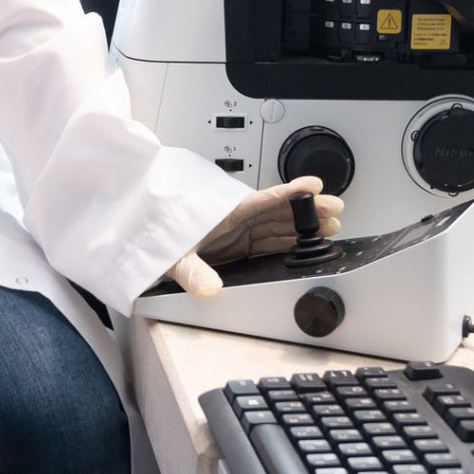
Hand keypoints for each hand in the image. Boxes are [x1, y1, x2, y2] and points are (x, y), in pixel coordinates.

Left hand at [162, 177, 345, 295]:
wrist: (138, 245)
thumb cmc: (154, 239)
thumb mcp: (171, 256)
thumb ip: (191, 271)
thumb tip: (209, 287)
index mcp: (225, 213)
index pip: (265, 200)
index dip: (291, 193)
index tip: (314, 186)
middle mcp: (236, 221)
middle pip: (280, 212)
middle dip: (309, 210)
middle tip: (335, 209)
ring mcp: (239, 233)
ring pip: (280, 225)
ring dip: (304, 225)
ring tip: (331, 225)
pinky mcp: (238, 247)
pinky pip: (270, 241)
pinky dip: (291, 242)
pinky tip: (306, 244)